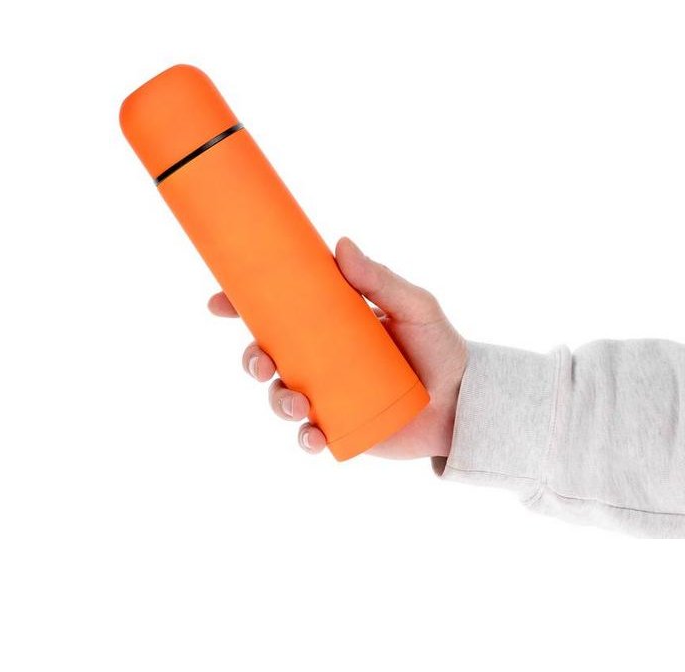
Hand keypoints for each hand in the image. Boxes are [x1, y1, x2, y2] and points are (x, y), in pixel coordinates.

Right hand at [207, 237, 467, 459]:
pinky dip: (305, 439)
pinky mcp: (341, 429)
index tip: (219, 301)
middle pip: (269, 356)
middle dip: (251, 359)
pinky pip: (310, 437)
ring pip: (281, 398)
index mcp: (331, 324)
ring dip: (276, 401)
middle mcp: (322, 359)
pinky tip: (314, 436)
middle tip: (261, 362)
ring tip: (298, 404)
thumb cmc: (439, 348)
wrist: (465, 402)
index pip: (278, 312)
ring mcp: (328, 395)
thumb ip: (381, 279)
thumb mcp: (413, 306)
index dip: (243, 307)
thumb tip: (341, 244)